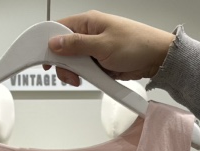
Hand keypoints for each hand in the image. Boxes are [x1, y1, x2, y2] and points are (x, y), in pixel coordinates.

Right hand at [44, 11, 174, 85]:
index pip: (58, 28)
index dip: (47, 43)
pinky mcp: (99, 62)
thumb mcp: (102, 46)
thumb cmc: (136, 45)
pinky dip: (85, 77)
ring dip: (74, 72)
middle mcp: (88, 33)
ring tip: (82, 79)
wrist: (156, 58)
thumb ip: (76, 45)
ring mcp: (93, 48)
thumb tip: (54, 43)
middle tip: (71, 75)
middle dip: (63, 64)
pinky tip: (90, 79)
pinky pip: (84, 70)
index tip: (43, 59)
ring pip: (73, 62)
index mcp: (88, 22)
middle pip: (63, 49)